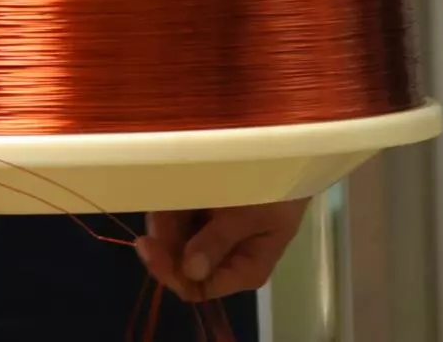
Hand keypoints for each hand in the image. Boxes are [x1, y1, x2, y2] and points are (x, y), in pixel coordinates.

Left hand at [136, 199, 310, 302]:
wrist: (291, 155)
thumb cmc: (280, 189)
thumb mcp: (253, 214)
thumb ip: (219, 240)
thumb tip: (190, 271)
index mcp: (242, 271)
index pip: (198, 288)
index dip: (171, 272)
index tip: (151, 246)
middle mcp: (224, 259)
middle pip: (181, 263)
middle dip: (165, 239)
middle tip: (156, 211)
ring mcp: (213, 235)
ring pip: (174, 238)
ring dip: (165, 218)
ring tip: (168, 190)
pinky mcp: (206, 213)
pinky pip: (178, 216)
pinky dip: (171, 205)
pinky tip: (171, 185)